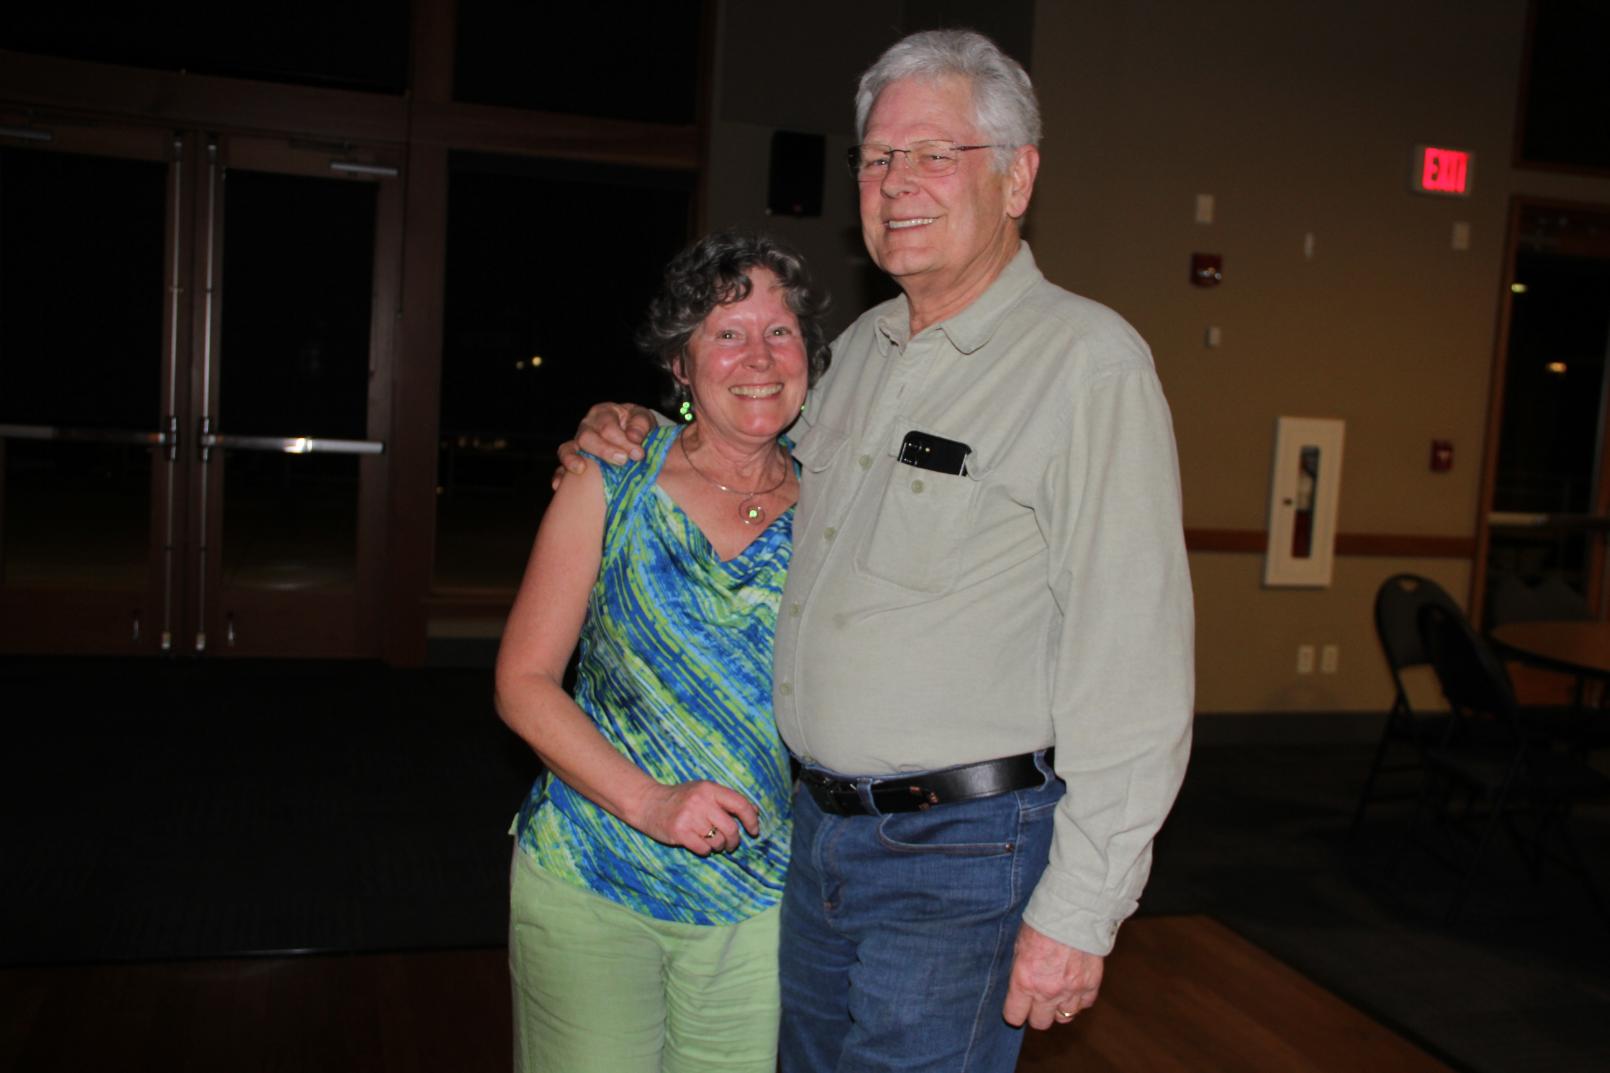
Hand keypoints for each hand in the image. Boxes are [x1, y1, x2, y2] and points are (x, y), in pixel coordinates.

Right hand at [552, 402, 658, 488]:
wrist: (635, 437)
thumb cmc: (638, 427)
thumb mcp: (643, 419)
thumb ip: (641, 425)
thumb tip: (634, 437)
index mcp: (603, 413)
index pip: (608, 426)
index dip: (623, 440)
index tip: (638, 454)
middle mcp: (586, 427)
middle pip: (587, 438)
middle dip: (605, 450)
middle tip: (622, 461)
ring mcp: (577, 444)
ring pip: (567, 449)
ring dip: (572, 459)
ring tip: (580, 469)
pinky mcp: (573, 461)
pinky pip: (560, 468)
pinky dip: (559, 476)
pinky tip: (558, 485)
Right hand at [631, 779, 760, 856]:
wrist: (648, 803)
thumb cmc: (680, 798)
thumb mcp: (704, 791)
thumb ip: (727, 800)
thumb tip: (755, 812)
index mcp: (710, 789)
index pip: (740, 804)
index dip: (751, 820)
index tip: (754, 831)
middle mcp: (700, 801)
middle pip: (731, 828)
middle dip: (734, 841)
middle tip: (730, 844)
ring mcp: (689, 817)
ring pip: (718, 841)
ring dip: (718, 846)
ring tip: (710, 841)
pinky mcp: (679, 832)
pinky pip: (703, 849)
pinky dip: (705, 850)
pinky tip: (698, 843)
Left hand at [1001, 922, 1104, 1028]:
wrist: (1073, 911)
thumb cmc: (1042, 923)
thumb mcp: (1020, 945)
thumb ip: (1020, 969)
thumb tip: (1018, 983)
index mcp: (1024, 981)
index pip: (1015, 1016)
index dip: (1015, 1012)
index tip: (1017, 1007)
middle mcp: (1047, 992)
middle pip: (1040, 1023)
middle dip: (1037, 1014)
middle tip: (1037, 1002)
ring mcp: (1071, 991)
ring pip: (1064, 1018)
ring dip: (1060, 1007)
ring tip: (1058, 993)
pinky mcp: (1091, 985)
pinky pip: (1084, 1004)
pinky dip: (1079, 999)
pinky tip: (1074, 985)